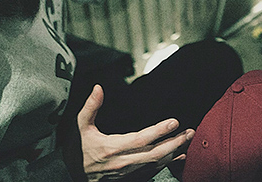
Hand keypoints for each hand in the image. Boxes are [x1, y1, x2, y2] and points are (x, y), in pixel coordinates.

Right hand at [78, 84, 194, 180]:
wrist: (71, 174)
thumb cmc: (77, 149)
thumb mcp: (80, 126)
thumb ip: (90, 106)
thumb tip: (98, 87)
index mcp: (112, 147)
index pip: (141, 139)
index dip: (159, 131)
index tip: (174, 122)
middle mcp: (122, 162)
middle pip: (154, 154)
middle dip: (174, 143)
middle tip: (190, 132)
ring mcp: (127, 171)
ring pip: (156, 163)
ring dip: (174, 151)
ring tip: (188, 140)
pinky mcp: (129, 175)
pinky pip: (152, 170)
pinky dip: (167, 163)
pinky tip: (178, 156)